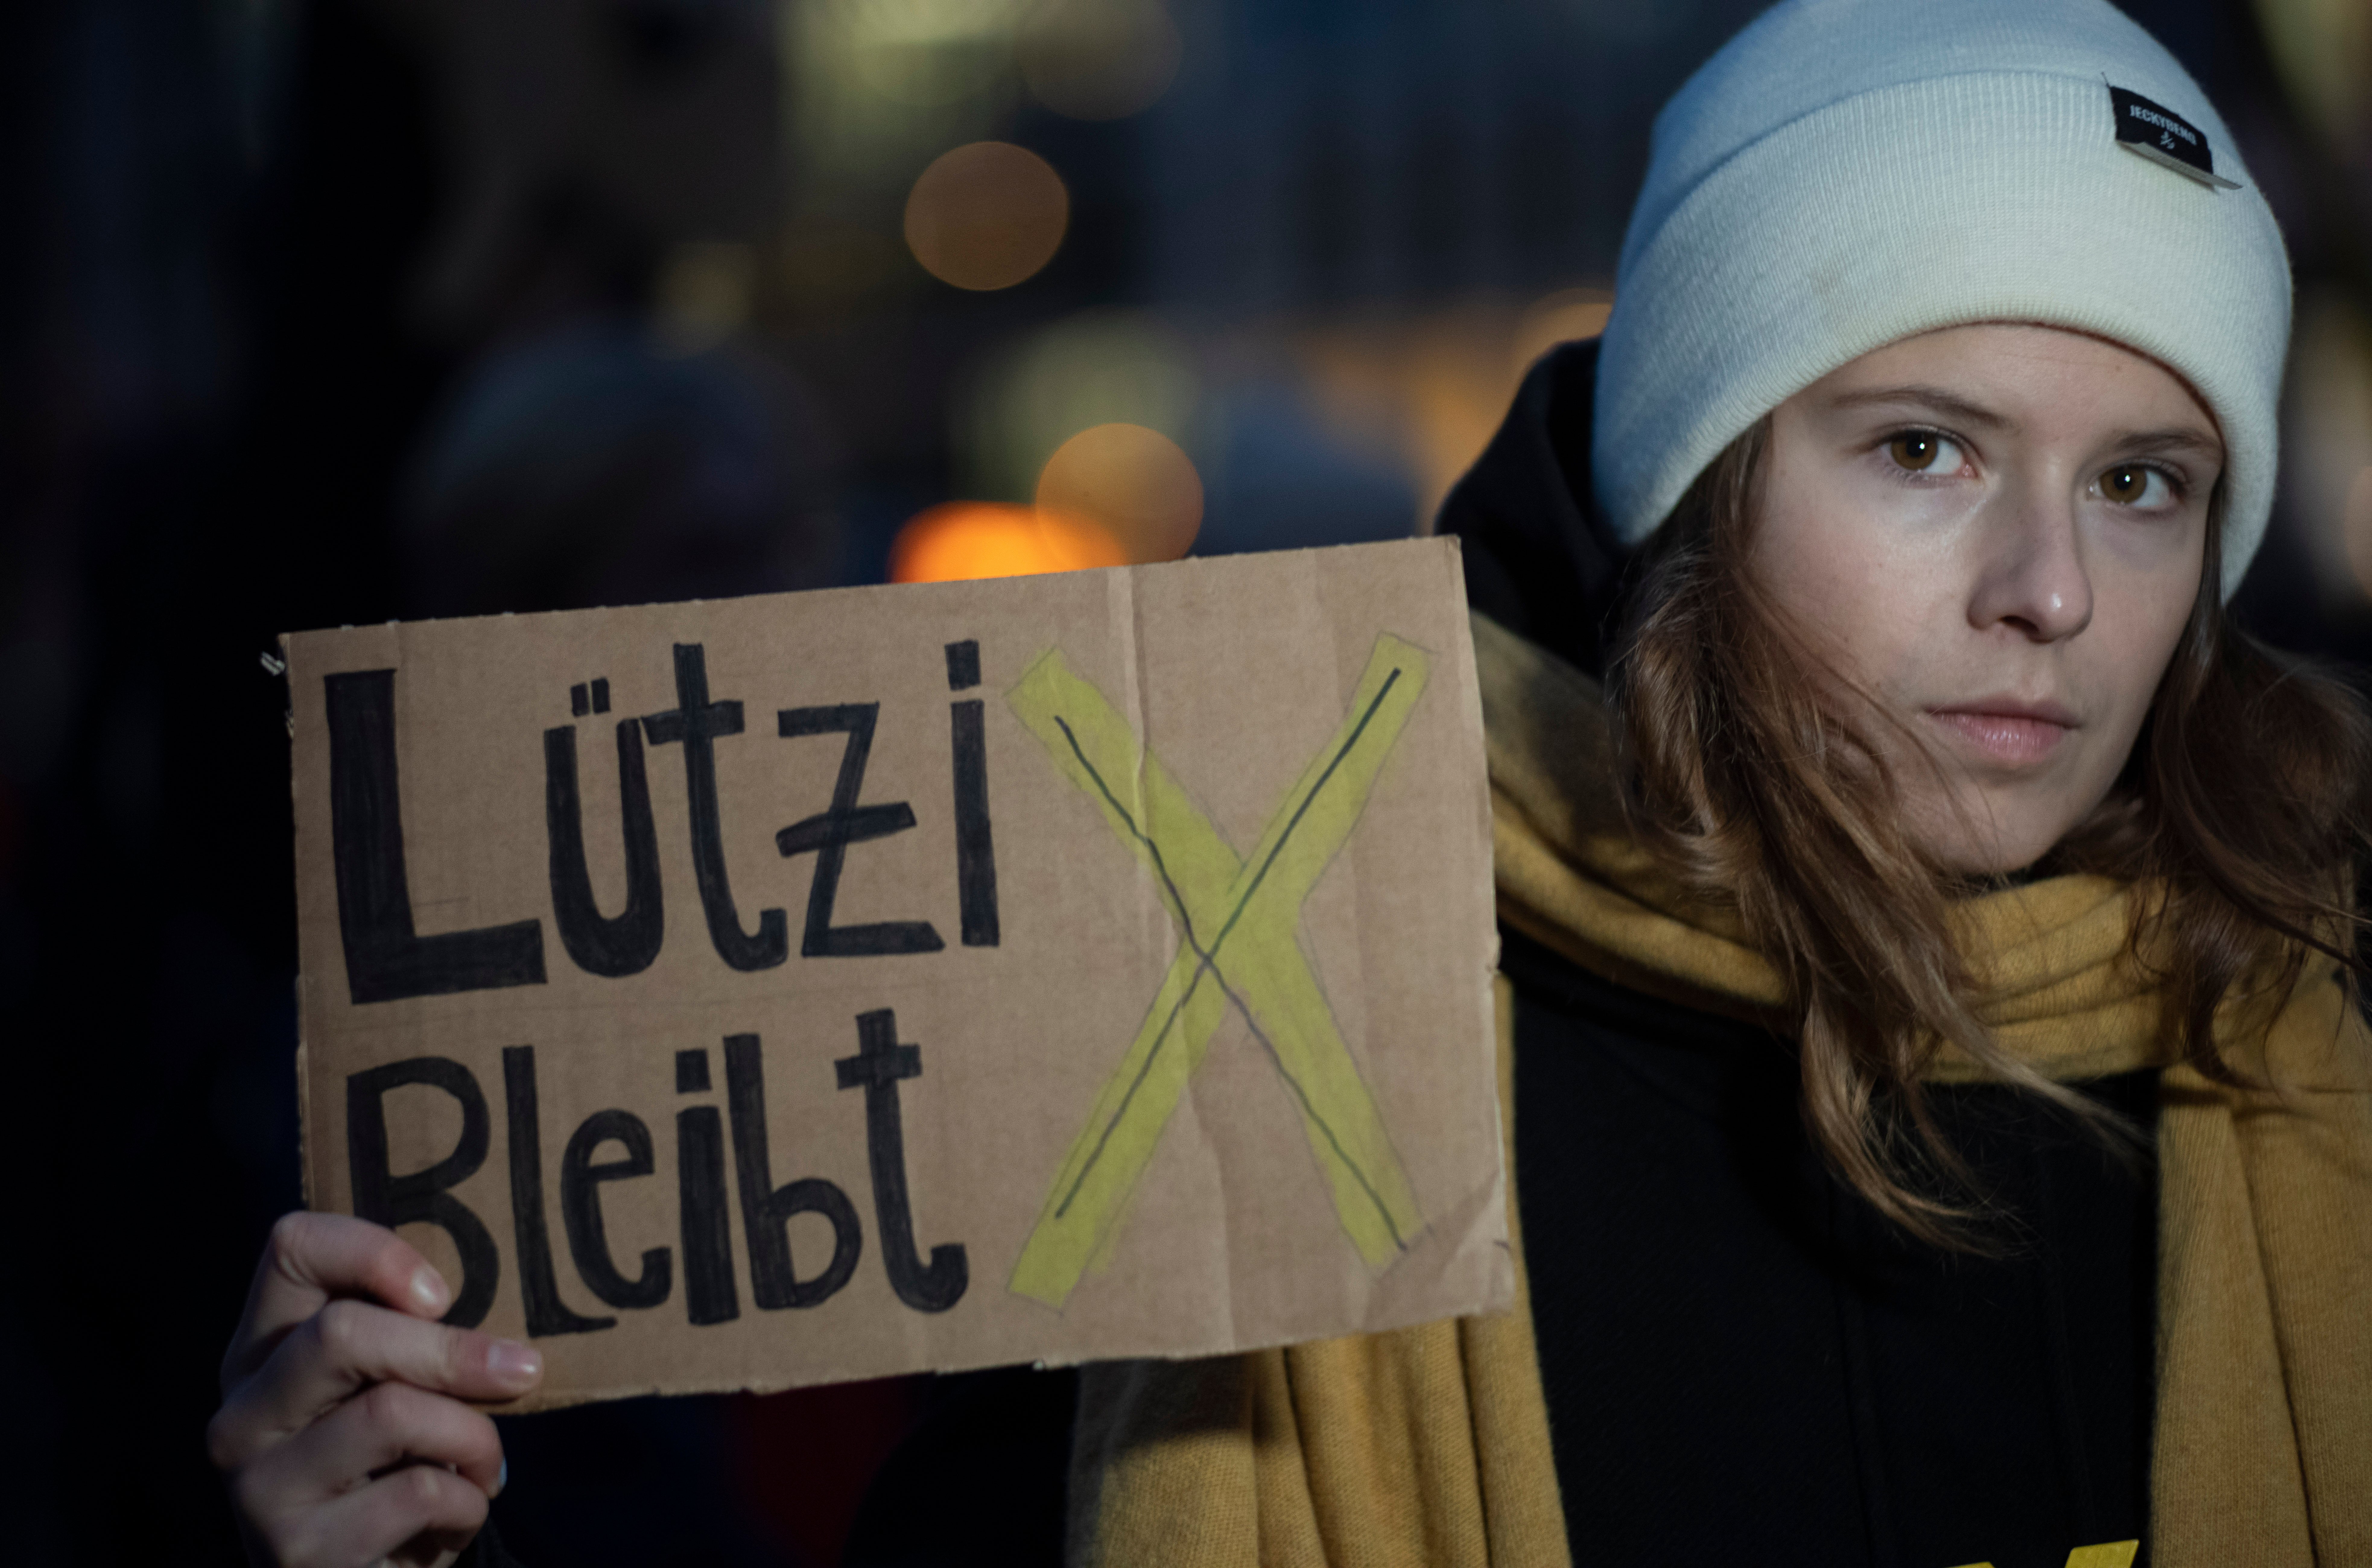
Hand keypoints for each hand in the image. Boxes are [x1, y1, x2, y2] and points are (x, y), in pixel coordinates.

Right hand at [210, 1213, 543, 1567]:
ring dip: (473, 1437)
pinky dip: (467, 1502)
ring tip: (488, 1464)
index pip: (289, 1249)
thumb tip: (473, 1308)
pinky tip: (457, 1518)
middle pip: (340, 1333)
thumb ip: (408, 1339)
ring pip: (390, 1413)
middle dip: (450, 1351)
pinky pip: (416, 1492)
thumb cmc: (388, 1471)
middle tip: (522, 1371)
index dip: (373, 1253)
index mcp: (260, 1353)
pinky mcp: (297, 1550)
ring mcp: (260, 1487)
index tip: (442, 1294)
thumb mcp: (390, 1391)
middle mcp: (242, 1415)